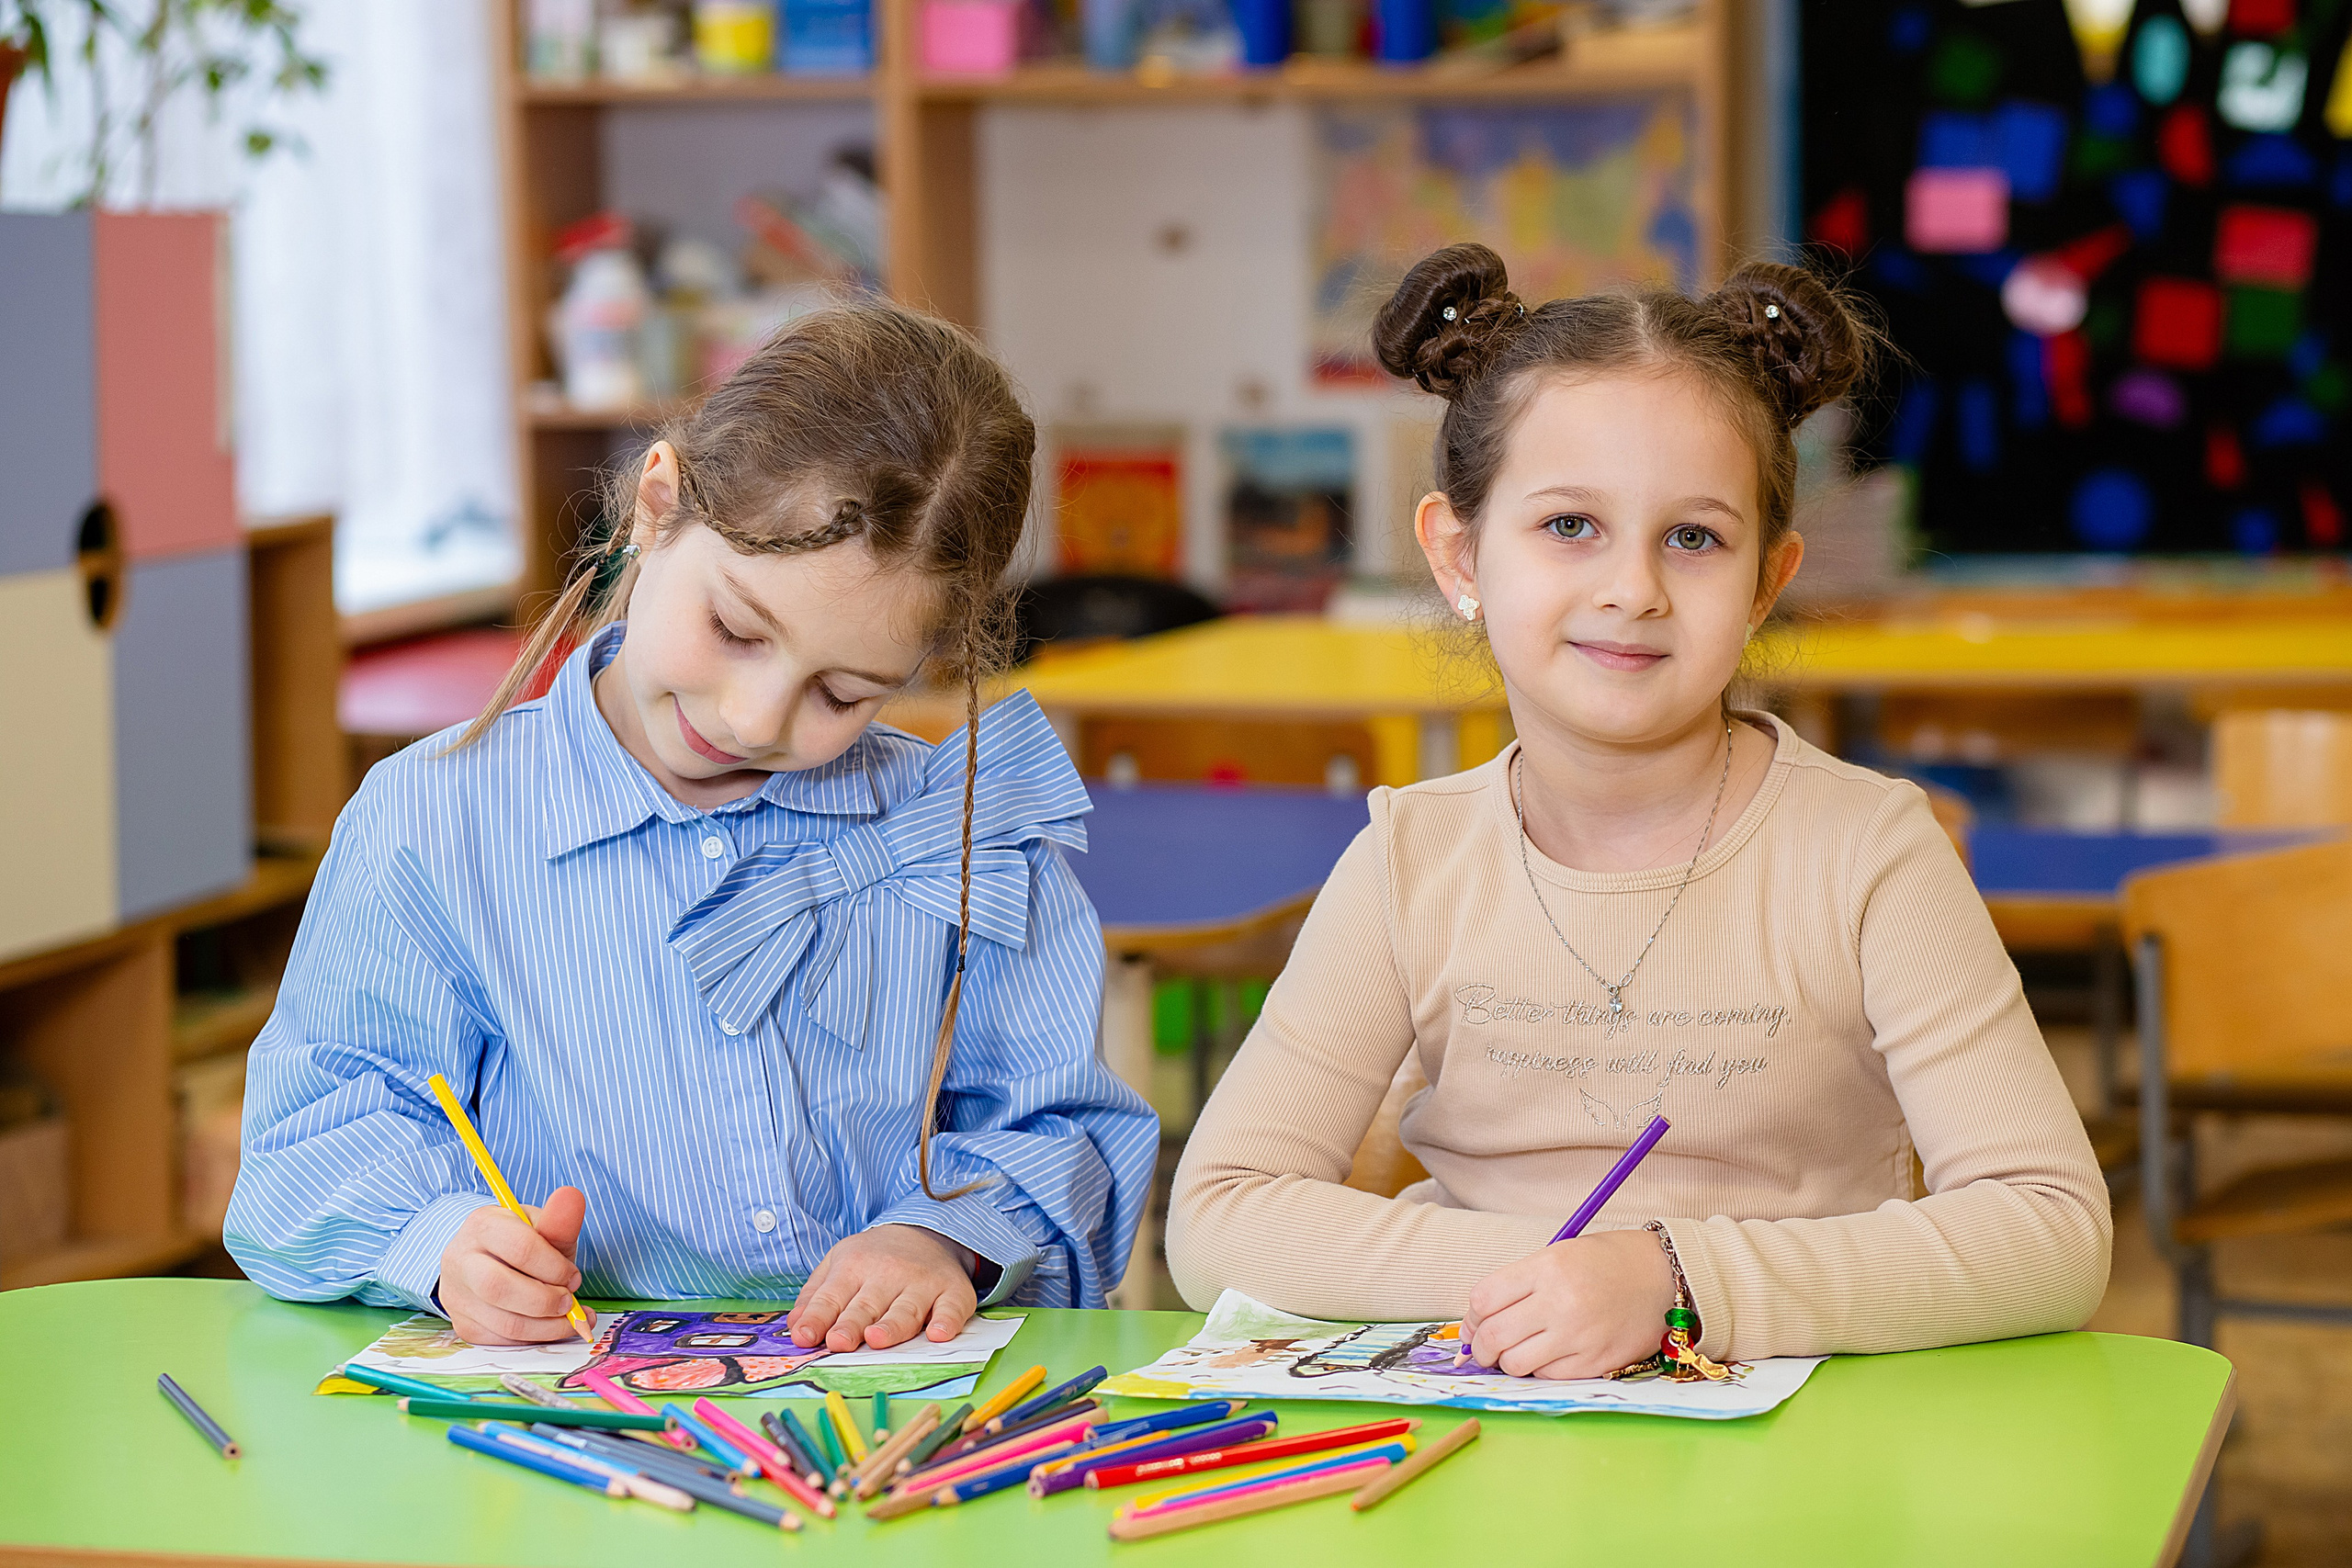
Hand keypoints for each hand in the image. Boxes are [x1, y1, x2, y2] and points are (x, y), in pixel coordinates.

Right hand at [437, 1187, 586, 1345]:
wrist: (486, 1259)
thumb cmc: (521, 1242)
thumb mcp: (541, 1226)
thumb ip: (558, 1220)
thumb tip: (572, 1196)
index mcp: (482, 1225)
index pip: (520, 1249)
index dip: (555, 1268)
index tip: (574, 1276)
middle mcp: (460, 1259)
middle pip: (500, 1289)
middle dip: (545, 1300)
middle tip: (569, 1301)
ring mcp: (456, 1295)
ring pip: (503, 1322)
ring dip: (546, 1326)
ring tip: (568, 1318)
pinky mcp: (463, 1324)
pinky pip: (501, 1340)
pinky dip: (532, 1337)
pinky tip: (548, 1326)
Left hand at [787, 1225, 978, 1351]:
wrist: (926, 1232)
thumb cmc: (875, 1259)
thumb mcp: (838, 1264)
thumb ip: (815, 1297)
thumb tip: (796, 1328)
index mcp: (854, 1266)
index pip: (831, 1298)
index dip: (818, 1319)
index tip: (805, 1338)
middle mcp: (888, 1273)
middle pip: (866, 1306)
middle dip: (851, 1325)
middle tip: (838, 1342)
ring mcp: (922, 1282)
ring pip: (906, 1310)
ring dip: (892, 1325)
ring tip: (876, 1338)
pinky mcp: (953, 1291)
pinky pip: (951, 1308)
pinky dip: (947, 1321)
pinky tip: (939, 1333)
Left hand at [1458, 1228, 1675, 1379]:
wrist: (1663, 1277)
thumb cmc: (1606, 1263)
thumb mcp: (1558, 1255)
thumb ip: (1519, 1285)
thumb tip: (1476, 1324)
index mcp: (1547, 1267)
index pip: (1483, 1300)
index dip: (1471, 1318)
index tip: (1474, 1324)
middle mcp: (1560, 1302)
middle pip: (1494, 1335)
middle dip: (1481, 1348)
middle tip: (1486, 1348)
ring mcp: (1579, 1335)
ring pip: (1515, 1363)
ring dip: (1508, 1362)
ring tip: (1517, 1352)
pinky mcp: (1596, 1363)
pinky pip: (1547, 1376)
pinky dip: (1540, 1370)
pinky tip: (1549, 1356)